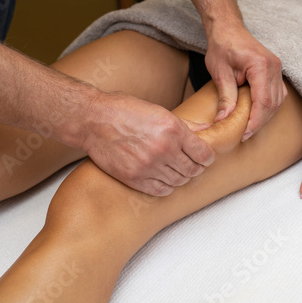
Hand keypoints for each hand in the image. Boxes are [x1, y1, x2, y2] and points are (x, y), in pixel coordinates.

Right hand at [81, 92, 214, 195]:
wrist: (94, 120)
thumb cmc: (125, 111)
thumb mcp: (159, 111)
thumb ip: (186, 124)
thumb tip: (207, 129)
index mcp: (173, 129)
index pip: (203, 154)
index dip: (207, 158)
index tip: (204, 158)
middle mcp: (163, 149)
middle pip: (193, 170)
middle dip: (195, 168)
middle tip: (191, 164)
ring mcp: (149, 166)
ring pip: (179, 181)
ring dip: (181, 177)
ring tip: (175, 170)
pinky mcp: (135, 178)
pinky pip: (161, 190)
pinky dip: (167, 187)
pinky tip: (164, 179)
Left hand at [205, 23, 285, 141]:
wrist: (228, 30)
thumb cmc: (222, 47)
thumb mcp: (220, 73)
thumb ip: (225, 97)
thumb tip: (224, 120)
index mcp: (260, 65)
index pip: (263, 100)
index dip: (255, 120)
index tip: (245, 133)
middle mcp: (274, 67)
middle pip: (273, 103)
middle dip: (260, 122)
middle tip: (245, 135)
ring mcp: (277, 68)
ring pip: (278, 101)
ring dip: (265, 116)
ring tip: (250, 127)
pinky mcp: (276, 71)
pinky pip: (278, 94)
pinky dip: (269, 107)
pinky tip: (257, 115)